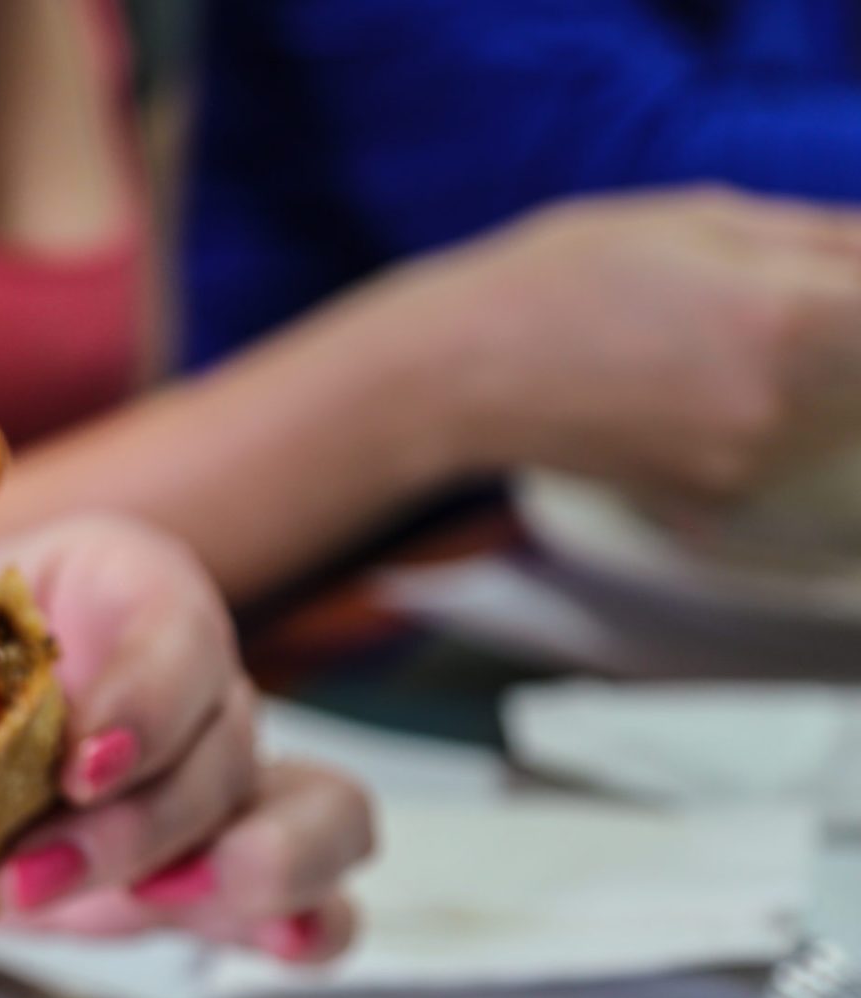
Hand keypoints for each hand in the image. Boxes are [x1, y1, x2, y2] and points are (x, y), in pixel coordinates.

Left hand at [0, 516, 373, 964]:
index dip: (144, 678)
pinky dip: (306, 913)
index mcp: (90, 573)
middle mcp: (163, 668)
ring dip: (240, 864)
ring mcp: (192, 769)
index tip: (69, 743)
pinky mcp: (190, 863)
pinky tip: (279, 943)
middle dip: (140, 811)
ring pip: (312, 802)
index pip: (172, 602)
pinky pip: (302, 884)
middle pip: (233, 726)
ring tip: (139, 909)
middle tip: (17, 867)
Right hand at [372, 188, 860, 500]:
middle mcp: (779, 401)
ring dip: (826, 378)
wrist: (459, 376)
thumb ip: (816, 234)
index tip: (843, 278)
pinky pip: (788, 454)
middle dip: (845, 327)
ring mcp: (747, 459)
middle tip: (769, 305)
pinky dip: (779, 420)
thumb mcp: (692, 218)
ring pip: (843, 416)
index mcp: (782, 313)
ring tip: (736, 340)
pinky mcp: (714, 495)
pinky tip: (710, 386)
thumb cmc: (560, 277)